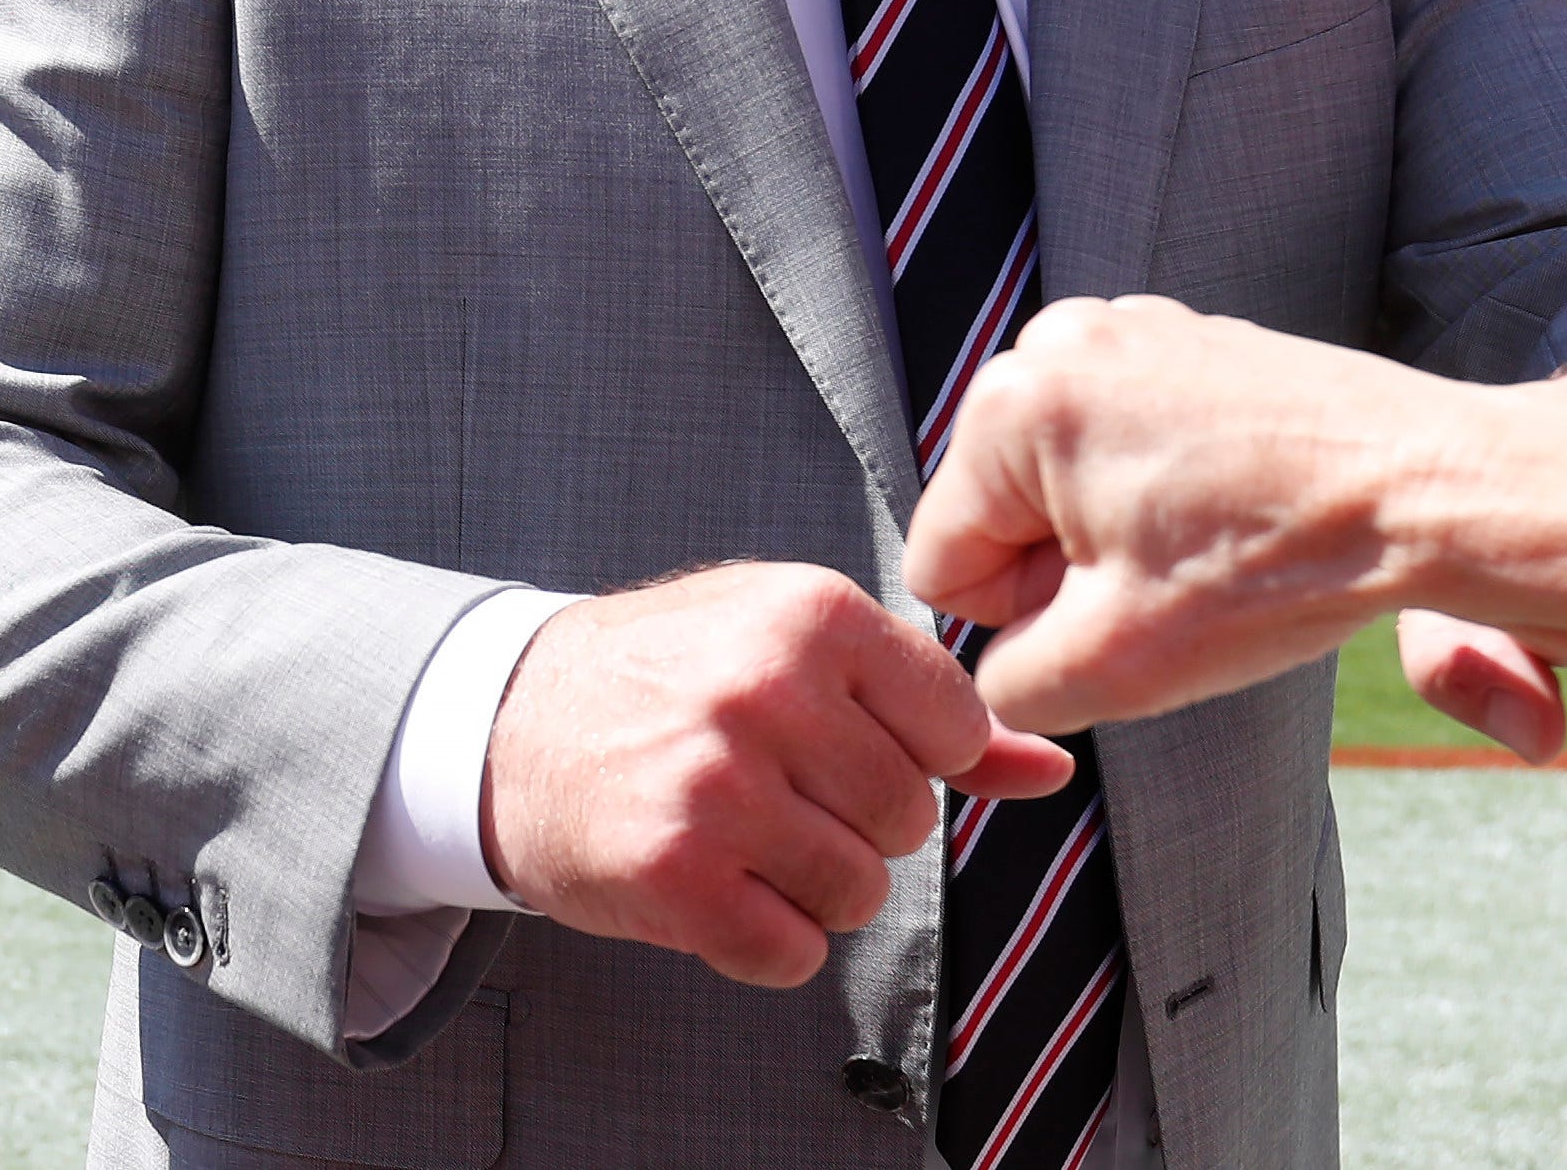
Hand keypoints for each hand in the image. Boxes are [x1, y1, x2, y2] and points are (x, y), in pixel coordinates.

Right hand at [478, 562, 1068, 990]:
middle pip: (910, 818)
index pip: (957, 725)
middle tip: (782, 791)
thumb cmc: (676, 672)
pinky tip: (719, 884)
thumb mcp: (797, 642)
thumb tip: (1052, 768)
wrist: (514, 722)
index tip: (846, 744)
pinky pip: (793, 952)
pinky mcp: (676, 875)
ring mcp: (720, 787)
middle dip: (860, 823)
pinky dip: (767, 939)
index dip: (916, 754)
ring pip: (859, 892)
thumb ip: (928, 707)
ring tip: (748, 836)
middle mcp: (769, 692)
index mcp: (813, 615)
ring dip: (814, 887)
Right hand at [908, 297, 1470, 733]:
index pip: (944, 564)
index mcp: (1012, 403)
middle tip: (1170, 591)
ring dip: (1124, 542)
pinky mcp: (1198, 341)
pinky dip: (1173, 498)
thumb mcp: (1109, 666)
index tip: (1115, 616)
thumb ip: (1007, 685)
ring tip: (1212, 554)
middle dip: (1070, 574)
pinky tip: (1241, 518)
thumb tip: (1003, 668)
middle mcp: (1061, 340)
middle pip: (1006, 515)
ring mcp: (1136, 328)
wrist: (1426, 491)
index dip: (1018, 623)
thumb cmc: (1274, 568)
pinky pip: (1138, 447)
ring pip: (1075, 487)